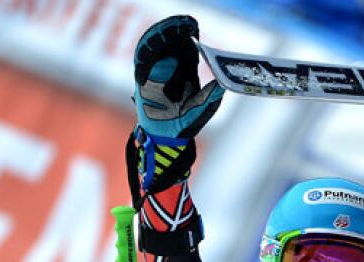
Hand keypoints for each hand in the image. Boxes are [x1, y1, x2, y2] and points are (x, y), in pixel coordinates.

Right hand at [134, 15, 222, 138]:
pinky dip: (145, 52)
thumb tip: (222, 85)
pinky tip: (151, 45)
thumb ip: (210, 97)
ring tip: (166, 28)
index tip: (192, 25)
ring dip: (159, 36)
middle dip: (174, 31)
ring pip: (155, 48)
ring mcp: (157, 73)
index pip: (188, 48)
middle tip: (180, 22)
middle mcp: (171, 69)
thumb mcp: (201, 109)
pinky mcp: (143, 79)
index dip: (189, 35)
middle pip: (171, 44)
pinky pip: (142, 61)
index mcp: (187, 72)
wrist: (166, 137)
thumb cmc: (185, 123)